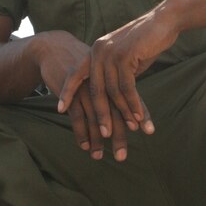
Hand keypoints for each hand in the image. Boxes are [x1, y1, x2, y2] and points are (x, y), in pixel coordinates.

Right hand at [35, 31, 129, 161]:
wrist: (56, 48)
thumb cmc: (82, 64)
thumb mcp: (101, 73)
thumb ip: (116, 87)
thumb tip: (132, 104)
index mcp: (113, 76)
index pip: (132, 96)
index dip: (141, 114)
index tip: (149, 132)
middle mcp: (102, 82)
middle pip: (115, 111)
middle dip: (120, 135)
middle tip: (122, 157)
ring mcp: (86, 86)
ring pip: (96, 116)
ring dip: (98, 138)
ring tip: (100, 157)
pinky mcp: (70, 90)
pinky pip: (77, 115)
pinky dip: (81, 131)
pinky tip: (84, 146)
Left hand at [58, 6, 179, 142]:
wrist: (164, 21)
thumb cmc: (145, 41)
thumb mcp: (124, 58)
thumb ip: (115, 74)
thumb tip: (113, 96)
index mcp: (94, 50)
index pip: (76, 74)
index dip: (67, 92)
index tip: (60, 109)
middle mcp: (98, 51)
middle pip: (95, 89)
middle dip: (100, 114)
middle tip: (104, 135)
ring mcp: (111, 53)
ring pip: (113, 91)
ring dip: (123, 112)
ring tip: (131, 129)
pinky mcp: (126, 56)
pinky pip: (127, 88)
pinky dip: (134, 104)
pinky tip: (139, 117)